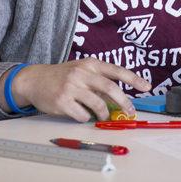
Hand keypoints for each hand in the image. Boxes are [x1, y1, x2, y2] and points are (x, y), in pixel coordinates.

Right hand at [0, 59, 149, 121]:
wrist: (33, 80)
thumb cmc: (61, 77)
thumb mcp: (81, 72)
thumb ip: (99, 82)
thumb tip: (119, 99)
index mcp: (89, 64)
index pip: (116, 71)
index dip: (134, 79)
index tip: (147, 87)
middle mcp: (81, 73)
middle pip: (111, 88)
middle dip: (124, 102)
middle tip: (129, 111)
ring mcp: (71, 87)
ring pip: (98, 104)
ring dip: (104, 114)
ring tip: (103, 116)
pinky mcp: (62, 101)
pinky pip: (82, 114)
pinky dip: (86, 117)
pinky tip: (80, 113)